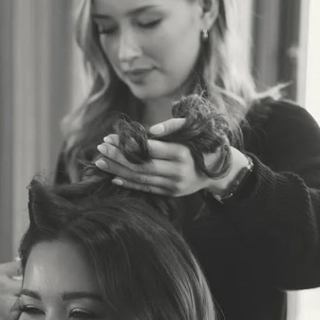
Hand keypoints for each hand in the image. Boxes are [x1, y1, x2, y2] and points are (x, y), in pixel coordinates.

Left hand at [95, 119, 237, 196]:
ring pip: (140, 178)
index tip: (111, 137)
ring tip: (100, 162)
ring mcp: (173, 185)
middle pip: (140, 165)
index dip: (128, 144)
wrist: (219, 170)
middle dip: (117, 157)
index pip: (149, 149)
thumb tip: (150, 131)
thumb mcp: (193, 130)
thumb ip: (174, 126)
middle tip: (100, 148)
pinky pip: (146, 188)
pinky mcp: (170, 193)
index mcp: (182, 154)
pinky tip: (114, 176)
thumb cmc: (203, 144)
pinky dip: (128, 183)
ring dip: (118, 170)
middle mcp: (177, 171)